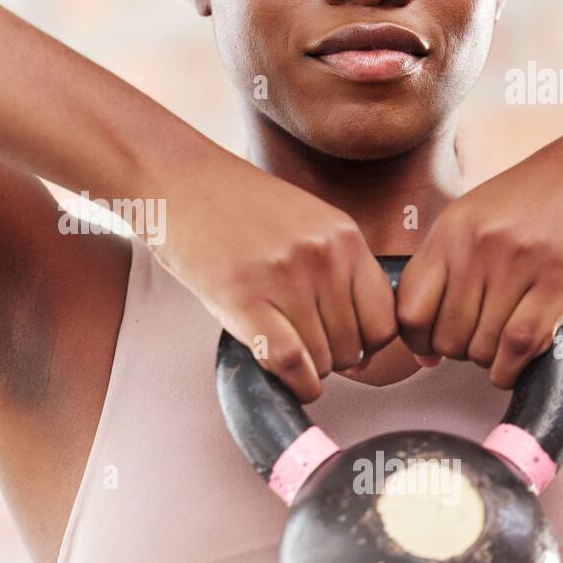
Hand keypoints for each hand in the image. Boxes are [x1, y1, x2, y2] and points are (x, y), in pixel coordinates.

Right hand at [152, 147, 398, 402]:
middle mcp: (323, 256)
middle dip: (332, 359)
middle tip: (304, 348)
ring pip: (323, 359)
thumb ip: (335, 268)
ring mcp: (285, 276)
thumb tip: (359, 340)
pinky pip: (291, 361)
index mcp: (344, 236)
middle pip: (354, 345)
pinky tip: (288, 380)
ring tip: (284, 351)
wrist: (176, 178)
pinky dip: (296, 384)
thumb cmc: (232, 204)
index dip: (367, 344)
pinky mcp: (244, 297)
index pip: (385, 319)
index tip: (346, 346)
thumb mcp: (305, 221)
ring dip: (308, 371)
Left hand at [394, 116, 562, 388]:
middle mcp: (476, 244)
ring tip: (503, 339)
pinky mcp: (558, 279)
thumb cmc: (543, 196)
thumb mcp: (478, 219)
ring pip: (481, 346)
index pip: (409, 308)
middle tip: (479, 338)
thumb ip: (447, 276)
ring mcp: (516, 262)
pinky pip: (518, 345)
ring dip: (490, 359)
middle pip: (445, 335)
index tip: (430, 347)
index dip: (416, 341)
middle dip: (459, 351)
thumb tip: (424, 353)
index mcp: (450, 229)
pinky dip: (511, 369)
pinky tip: (514, 362)